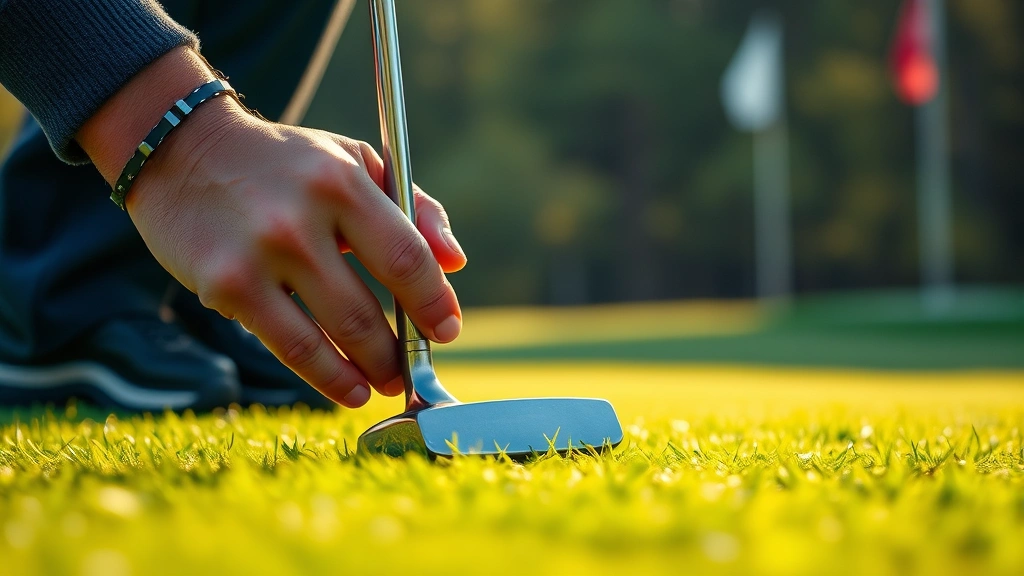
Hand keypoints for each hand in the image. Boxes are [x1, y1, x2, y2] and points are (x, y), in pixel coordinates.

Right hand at [124, 96, 466, 407]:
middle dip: (399, 351)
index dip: (434, 303)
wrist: (184, 150)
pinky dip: (326, 376)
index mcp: (343, 181)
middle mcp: (302, 218)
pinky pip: (289, 345)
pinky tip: (348, 389)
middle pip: (367, 307)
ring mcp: (261, 254)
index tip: (447, 330)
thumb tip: (455, 262)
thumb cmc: (287, 163)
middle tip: (411, 370)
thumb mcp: (355, 161)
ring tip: (383, 385)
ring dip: (367, 372)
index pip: (407, 257)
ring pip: (330, 335)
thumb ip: (413, 208)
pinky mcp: (227, 285)